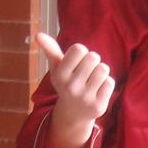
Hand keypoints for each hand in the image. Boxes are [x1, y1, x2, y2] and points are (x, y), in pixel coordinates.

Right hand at [35, 32, 115, 147]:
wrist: (73, 113)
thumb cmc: (67, 83)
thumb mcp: (57, 67)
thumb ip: (50, 50)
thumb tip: (38, 34)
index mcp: (59, 75)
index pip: (79, 49)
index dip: (82, 52)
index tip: (77, 61)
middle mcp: (70, 87)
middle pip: (93, 57)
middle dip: (93, 61)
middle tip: (86, 71)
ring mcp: (84, 98)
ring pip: (103, 69)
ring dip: (101, 71)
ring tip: (93, 79)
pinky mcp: (98, 106)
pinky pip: (110, 82)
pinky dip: (107, 83)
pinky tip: (98, 90)